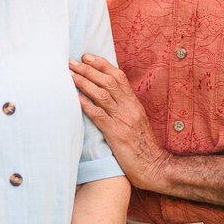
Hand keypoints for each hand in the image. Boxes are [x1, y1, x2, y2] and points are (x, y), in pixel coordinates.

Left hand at [69, 54, 168, 192]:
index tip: (86, 57)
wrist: (154, 167)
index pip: (118, 77)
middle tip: (70, 62)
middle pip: (108, 82)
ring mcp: (123, 120)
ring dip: (83, 83)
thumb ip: (124, 108)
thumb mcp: (137, 121)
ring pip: (102, 95)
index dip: (102, 64)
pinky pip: (99, 115)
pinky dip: (86, 104)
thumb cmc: (143, 146)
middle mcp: (129, 107)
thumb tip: (107, 97)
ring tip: (69, 75)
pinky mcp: (116, 134)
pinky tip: (75, 98)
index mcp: (134, 103)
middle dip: (88, 69)